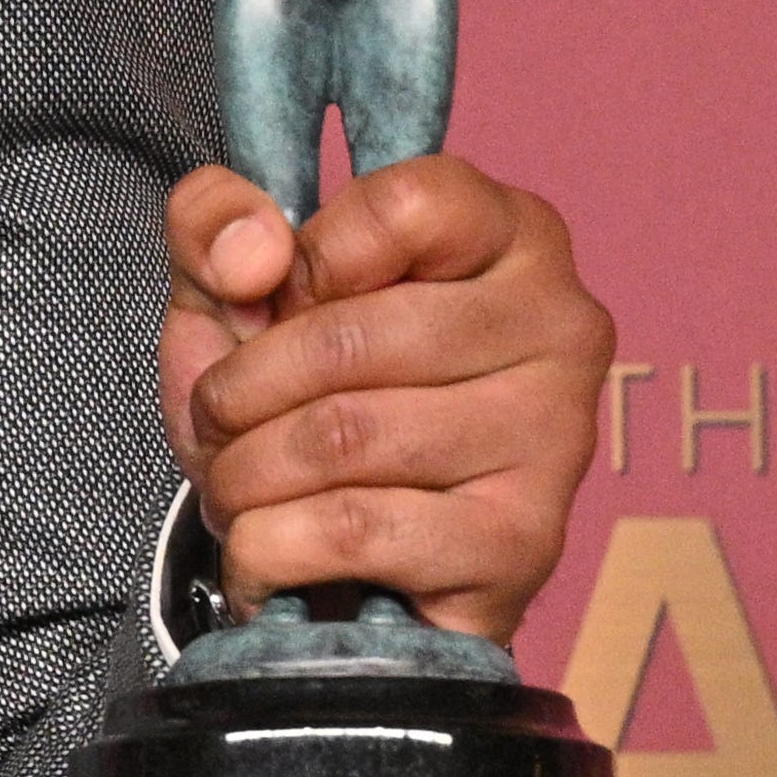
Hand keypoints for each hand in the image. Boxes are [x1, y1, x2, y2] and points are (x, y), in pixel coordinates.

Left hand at [158, 154, 610, 642]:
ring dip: (244, 475)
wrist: (353, 569)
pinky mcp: (522, 545)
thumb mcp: (237, 282)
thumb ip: (216, 221)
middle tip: (216, 423)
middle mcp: (560, 324)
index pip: (403, 207)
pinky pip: (354, 531)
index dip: (305, 263)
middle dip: (238, 393)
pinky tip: (263, 549)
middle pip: (348, 339)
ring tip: (234, 486)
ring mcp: (555, 438)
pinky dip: (269, 546)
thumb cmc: (304, 395)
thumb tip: (252, 256)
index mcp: (511, 232)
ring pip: (343, 440)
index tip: (276, 307)